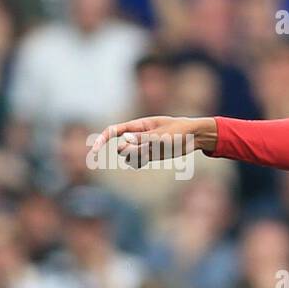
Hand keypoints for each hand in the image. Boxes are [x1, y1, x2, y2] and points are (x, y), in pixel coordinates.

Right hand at [93, 116, 216, 167]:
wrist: (194, 136)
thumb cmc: (179, 130)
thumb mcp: (161, 135)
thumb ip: (143, 141)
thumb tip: (123, 145)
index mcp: (138, 125)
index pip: (114, 131)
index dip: (102, 140)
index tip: (95, 151)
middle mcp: (137, 136)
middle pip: (122, 148)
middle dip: (128, 152)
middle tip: (145, 149)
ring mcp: (143, 146)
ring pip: (128, 157)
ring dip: (135, 158)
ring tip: (151, 154)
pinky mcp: (150, 154)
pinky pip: (136, 161)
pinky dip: (138, 162)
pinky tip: (148, 159)